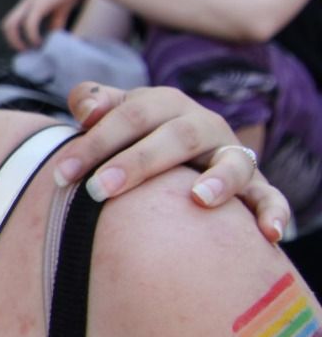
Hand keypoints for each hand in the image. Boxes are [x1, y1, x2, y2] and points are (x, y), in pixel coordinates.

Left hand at [1, 0, 92, 50]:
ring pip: (10, 24)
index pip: (13, 22)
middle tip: (26, 51)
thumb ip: (55, 22)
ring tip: (30, 48)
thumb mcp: (60, 9)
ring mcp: (30, 3)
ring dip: (16, 40)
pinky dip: (31, 35)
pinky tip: (40, 41)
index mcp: (29, 5)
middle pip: (7, 24)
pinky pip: (29, 23)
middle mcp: (26, 4)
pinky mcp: (39, 4)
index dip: (16, 37)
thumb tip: (55, 36)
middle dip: (12, 41)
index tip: (28, 47)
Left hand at [58, 83, 290, 241]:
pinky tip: (269, 234)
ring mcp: (230, 154)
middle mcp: (202, 124)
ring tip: (199, 199)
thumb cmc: (132, 136)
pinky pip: (270, 197)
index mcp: (164, 104)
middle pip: (175, 137)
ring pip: (233, 162)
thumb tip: (86, 107)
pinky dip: (274, 212)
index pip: (129, 116)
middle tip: (100, 189)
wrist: (177, 151)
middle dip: (136, 163)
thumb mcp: (115, 113)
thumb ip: (95, 103)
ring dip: (219, 180)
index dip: (94, 143)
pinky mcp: (254, 184)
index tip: (62, 174)